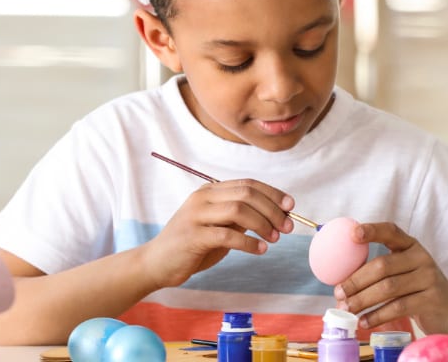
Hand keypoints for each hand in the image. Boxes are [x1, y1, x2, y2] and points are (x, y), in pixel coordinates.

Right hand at [141, 179, 294, 289]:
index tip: (290, 206)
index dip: (273, 193)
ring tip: (275, 239)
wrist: (156, 263)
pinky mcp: (193, 236)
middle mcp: (203, 198)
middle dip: (272, 209)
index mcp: (210, 191)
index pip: (248, 184)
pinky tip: (260, 249)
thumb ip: (239, 218)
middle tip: (286, 227)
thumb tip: (273, 214)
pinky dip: (249, 242)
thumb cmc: (191, 246)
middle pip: (247, 194)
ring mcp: (196, 215)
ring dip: (263, 224)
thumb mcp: (218, 227)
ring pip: (239, 210)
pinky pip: (228, 235)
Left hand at [333, 222, 447, 331]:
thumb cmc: (418, 288)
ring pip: (388, 288)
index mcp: (411, 245)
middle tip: (339, 292)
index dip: (372, 231)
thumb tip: (340, 281)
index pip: (391, 231)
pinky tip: (364, 322)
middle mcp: (421, 258)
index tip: (353, 235)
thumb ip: (381, 269)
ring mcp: (429, 278)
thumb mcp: (405, 271)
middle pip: (383, 266)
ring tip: (347, 309)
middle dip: (356, 280)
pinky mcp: (431, 300)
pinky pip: (398, 307)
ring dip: (363, 300)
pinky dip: (377, 316)